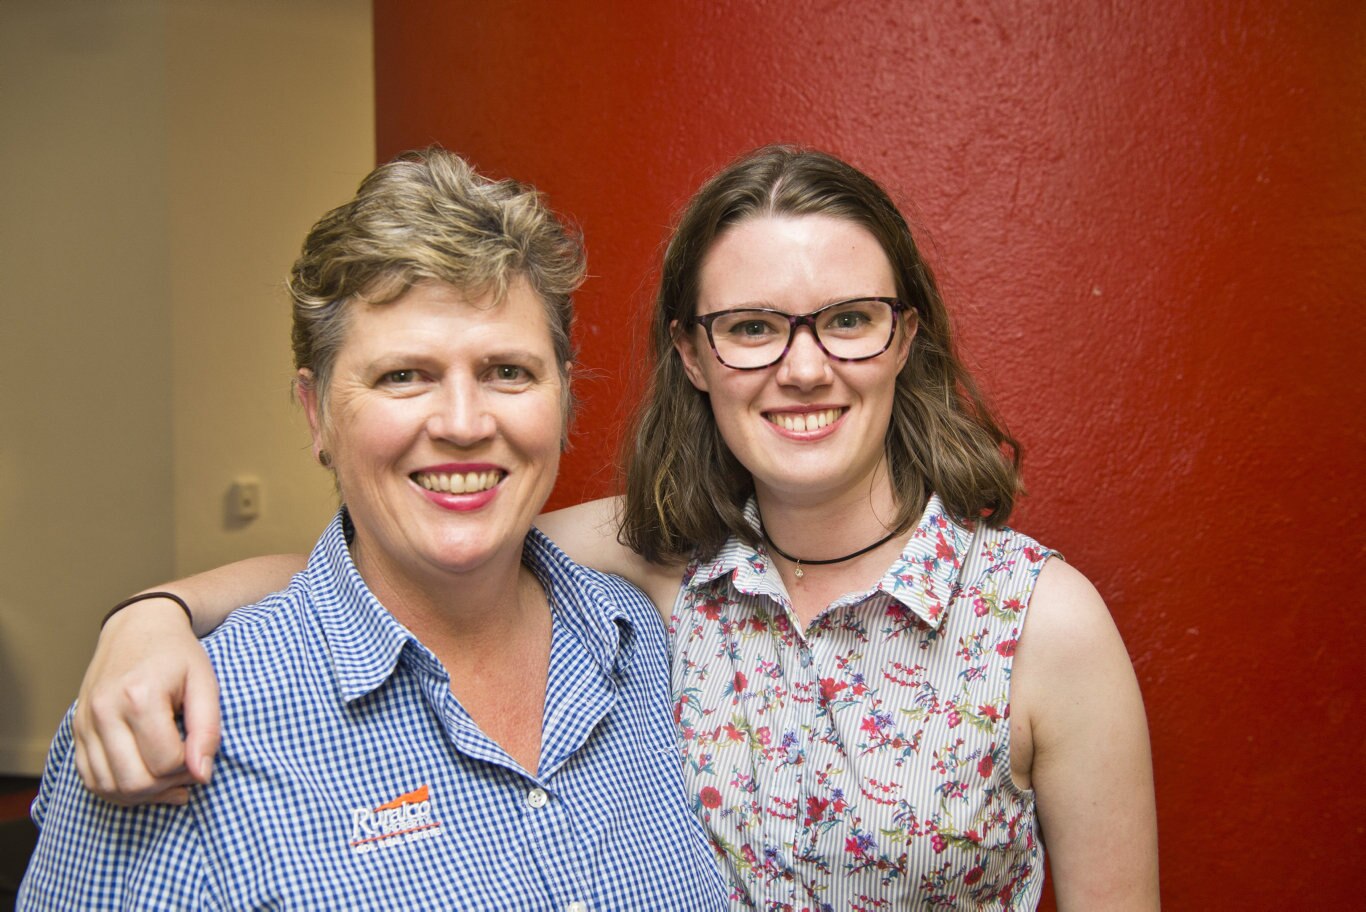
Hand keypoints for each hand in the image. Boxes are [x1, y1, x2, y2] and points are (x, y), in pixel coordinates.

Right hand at [73, 598, 220, 804]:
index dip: (190, 769)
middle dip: (167, 787)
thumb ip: (207, 730)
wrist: (138, 627)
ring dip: (143, 795)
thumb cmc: (177, 655)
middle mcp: (104, 712)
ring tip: (168, 779)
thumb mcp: (205, 683)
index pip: (165, 762)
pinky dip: (117, 789)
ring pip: (109, 788)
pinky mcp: (78, 730)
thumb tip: (202, 775)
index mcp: (139, 697)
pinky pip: (91, 780)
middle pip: (134, 782)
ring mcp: (85, 723)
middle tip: (187, 773)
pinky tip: (144, 779)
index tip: (201, 757)